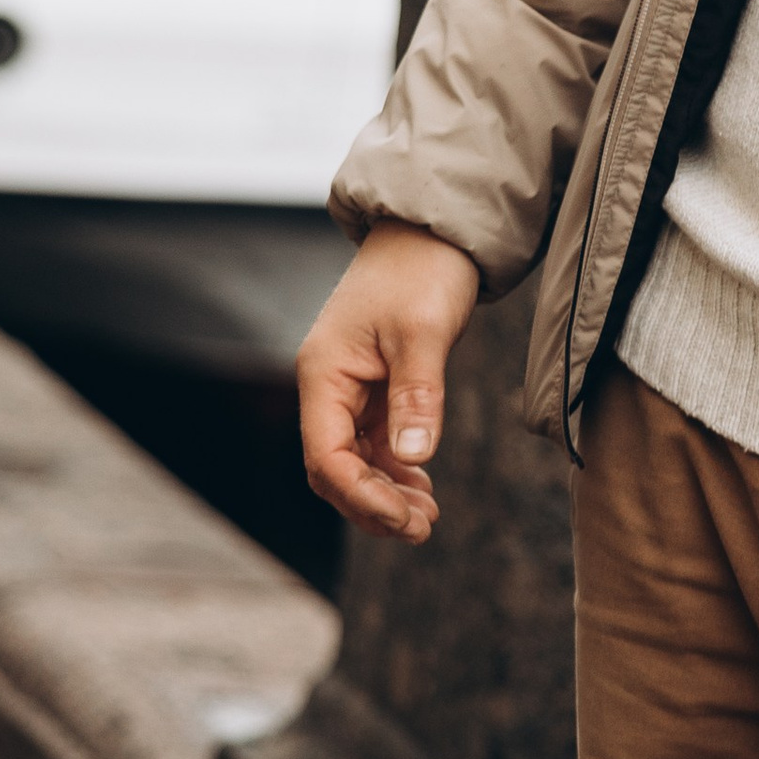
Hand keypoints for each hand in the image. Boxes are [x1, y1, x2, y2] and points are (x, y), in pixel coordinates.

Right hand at [297, 221, 480, 539]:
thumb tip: (415, 459)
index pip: (326, 457)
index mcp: (323, 374)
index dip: (361, 496)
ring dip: (386, 492)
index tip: (405, 519)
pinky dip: (396, 468)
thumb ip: (417, 395)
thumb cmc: (423, 270)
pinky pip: (376, 442)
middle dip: (373, 504)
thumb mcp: (422, 331)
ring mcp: (351, 387)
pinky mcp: (377, 385)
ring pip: (356, 460)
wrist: (435, 230)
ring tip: (427, 517)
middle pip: (335, 468)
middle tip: (422, 528)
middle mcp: (328, 386)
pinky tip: (423, 486)